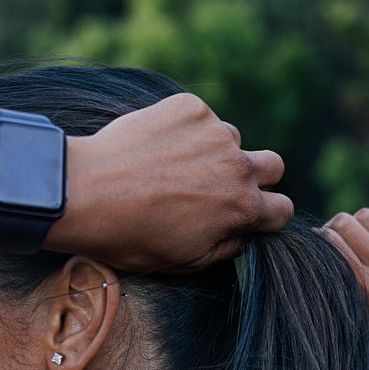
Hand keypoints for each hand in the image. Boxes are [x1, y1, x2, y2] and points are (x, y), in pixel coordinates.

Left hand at [51, 92, 292, 271]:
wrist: (86, 192)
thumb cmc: (131, 237)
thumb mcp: (184, 261)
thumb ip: (224, 249)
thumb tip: (241, 237)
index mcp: (242, 208)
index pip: (282, 209)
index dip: (267, 215)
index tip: (247, 215)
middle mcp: (238, 166)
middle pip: (273, 165)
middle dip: (257, 176)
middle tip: (219, 186)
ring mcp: (215, 132)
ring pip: (231, 139)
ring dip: (214, 151)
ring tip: (173, 167)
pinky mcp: (190, 108)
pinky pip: (200, 118)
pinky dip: (185, 130)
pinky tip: (155, 147)